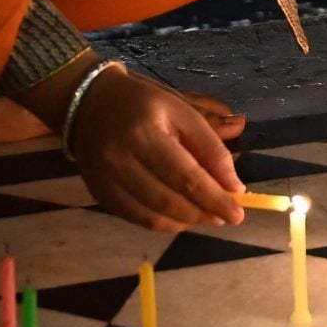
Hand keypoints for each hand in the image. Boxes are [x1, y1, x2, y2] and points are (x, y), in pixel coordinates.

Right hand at [69, 67, 248, 231]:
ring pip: (153, 215)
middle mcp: (121, 159)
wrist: (89, 103)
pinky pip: (136, 219)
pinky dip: (164, 223)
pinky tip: (182, 218)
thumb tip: (233, 185)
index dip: (214, 197)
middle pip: (170, 199)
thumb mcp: (180, 110)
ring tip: (210, 217)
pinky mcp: (99, 195)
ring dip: (187, 221)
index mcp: (146, 132)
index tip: (238, 210)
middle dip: (204, 212)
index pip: (186, 175)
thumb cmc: (144, 104)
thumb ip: (209, 145)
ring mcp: (107, 181)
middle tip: (229, 217)